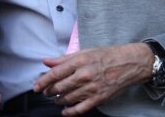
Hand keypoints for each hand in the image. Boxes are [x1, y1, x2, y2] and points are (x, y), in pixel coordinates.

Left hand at [33, 43, 153, 115]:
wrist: (128, 64)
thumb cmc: (105, 56)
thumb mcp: (83, 52)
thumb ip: (63, 59)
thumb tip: (46, 62)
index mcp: (79, 62)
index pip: (56, 73)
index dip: (43, 81)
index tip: (36, 86)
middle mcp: (84, 75)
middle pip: (60, 87)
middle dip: (49, 91)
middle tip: (45, 92)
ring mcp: (92, 88)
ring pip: (69, 98)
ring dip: (58, 101)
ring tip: (55, 100)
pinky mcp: (99, 98)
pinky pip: (81, 109)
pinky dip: (71, 112)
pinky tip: (65, 112)